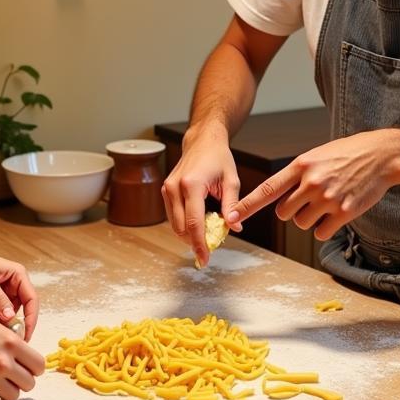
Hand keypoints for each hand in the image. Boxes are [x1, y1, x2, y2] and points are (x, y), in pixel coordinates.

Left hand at [0, 243, 38, 340]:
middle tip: (10, 342)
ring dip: (4, 329)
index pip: (31, 299)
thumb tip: (11, 317)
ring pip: (8, 320)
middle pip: (22, 312)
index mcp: (17, 276)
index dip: (31, 317)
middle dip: (17, 327)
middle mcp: (11, 288)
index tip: (26, 333)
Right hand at [0, 304, 45, 399]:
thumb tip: (23, 356)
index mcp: (12, 343)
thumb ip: (10, 341)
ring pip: (12, 397)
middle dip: (21, 381)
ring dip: (6, 392)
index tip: (25, 367)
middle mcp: (3, 362)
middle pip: (29, 384)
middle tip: (10, 376)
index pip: (39, 365)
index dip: (33, 368)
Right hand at [161, 122, 240, 266]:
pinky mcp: (165, 191)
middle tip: (209, 251)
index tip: (205, 258)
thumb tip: (234, 228)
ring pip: (174, 225)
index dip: (199, 244)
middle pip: (181, 228)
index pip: (194, 223)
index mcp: (191, 185)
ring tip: (207, 237)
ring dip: (189, 235)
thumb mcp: (231, 181)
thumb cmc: (219, 158)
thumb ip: (232, 206)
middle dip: (194, 242)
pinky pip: (173, 216)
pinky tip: (199, 225)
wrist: (203, 141)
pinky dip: (185, 225)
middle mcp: (174, 187)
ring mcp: (167, 189)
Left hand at [227, 130, 399, 240]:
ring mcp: (328, 198)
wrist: (382, 156)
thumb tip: (278, 197)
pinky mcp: (344, 212)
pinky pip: (321, 233)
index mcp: (301, 165)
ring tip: (326, 202)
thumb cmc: (347, 155)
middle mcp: (312, 182)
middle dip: (292, 211)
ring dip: (309, 219)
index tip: (231, 216)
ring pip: (301, 223)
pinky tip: (336, 213)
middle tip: (309, 200)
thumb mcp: (317, 156)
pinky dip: (325, 228)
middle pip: (283, 213)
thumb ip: (297, 175)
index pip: (267, 189)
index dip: (247, 205)